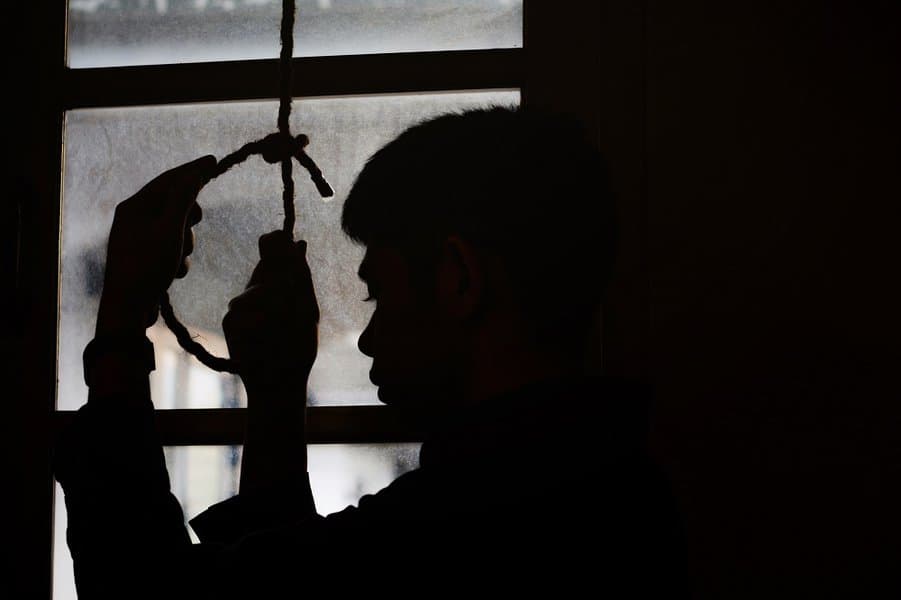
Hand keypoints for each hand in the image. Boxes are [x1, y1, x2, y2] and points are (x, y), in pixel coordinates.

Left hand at [97, 155, 215, 334]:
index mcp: (135, 206)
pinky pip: (170, 247)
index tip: (214, 161)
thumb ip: (183, 199)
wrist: (127, 308)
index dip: (193, 170)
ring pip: (175, 228)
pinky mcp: (145, 257)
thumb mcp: (170, 229)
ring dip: (185, 241)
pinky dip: (177, 257)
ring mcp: (139, 238)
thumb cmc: (147, 265)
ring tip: (179, 258)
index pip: (168, 179)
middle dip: (188, 215)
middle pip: (173, 203)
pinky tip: (174, 272)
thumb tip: (194, 174)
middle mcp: (134, 218)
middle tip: (197, 221)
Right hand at [223, 231, 319, 389]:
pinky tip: (265, 334)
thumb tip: (298, 242)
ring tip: (283, 321)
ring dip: (272, 301)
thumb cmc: (298, 346)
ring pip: (255, 288)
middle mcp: (261, 290)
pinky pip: (241, 309)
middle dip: (277, 270)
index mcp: (282, 285)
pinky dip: (257, 320)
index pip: (276, 254)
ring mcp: (244, 305)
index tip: (279, 238)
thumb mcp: (306, 310)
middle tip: (289, 283)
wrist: (281, 380)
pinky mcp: (231, 320)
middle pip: (266, 266)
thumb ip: (300, 278)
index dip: (276, 242)